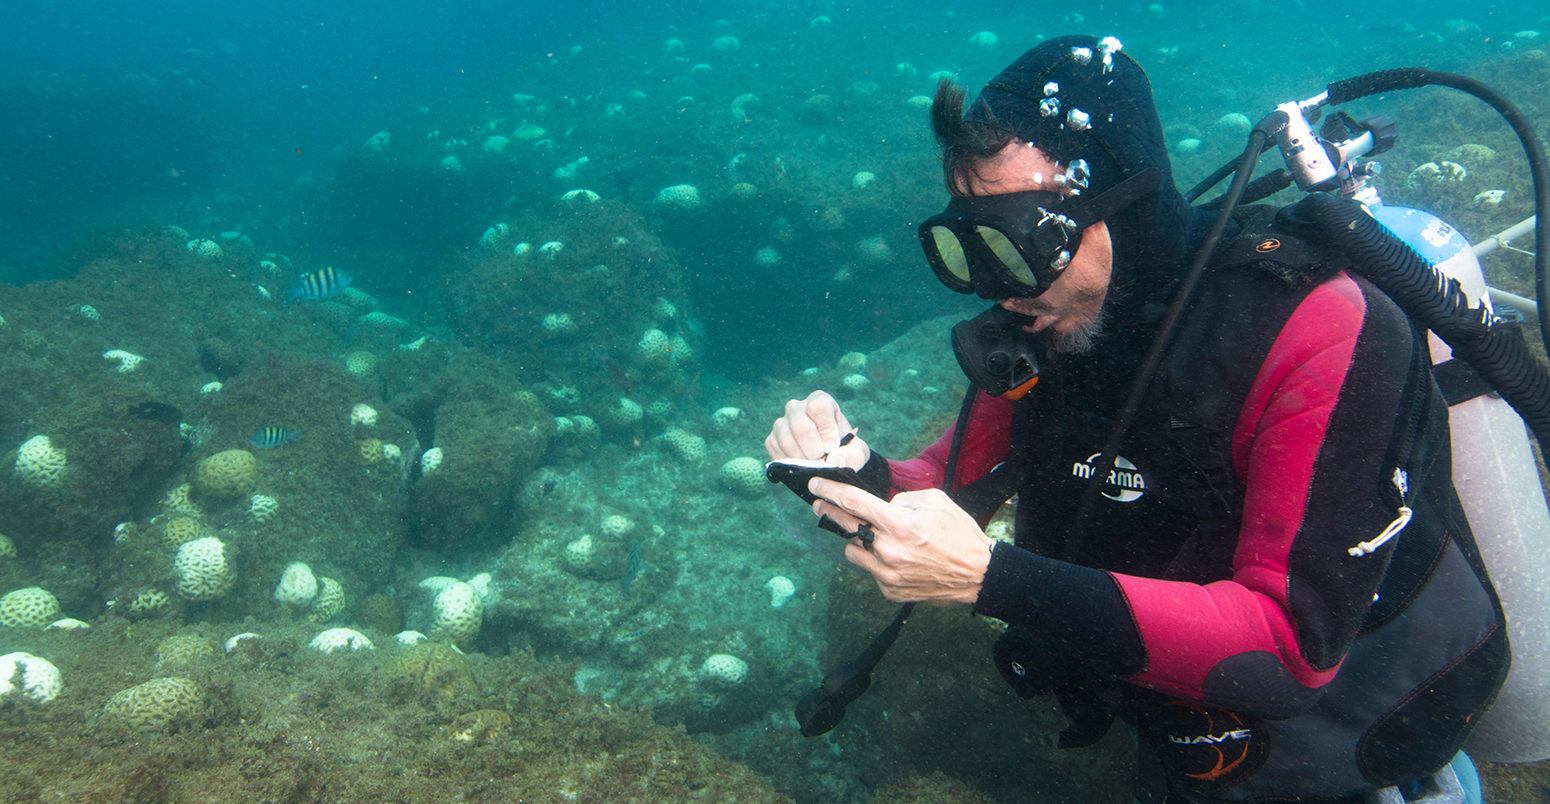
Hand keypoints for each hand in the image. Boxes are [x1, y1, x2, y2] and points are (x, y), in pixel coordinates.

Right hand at [766, 390, 869, 469]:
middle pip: (800, 425)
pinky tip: (802, 464)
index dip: (826, 429)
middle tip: (822, 460)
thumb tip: (834, 461)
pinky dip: (790, 464)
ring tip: (814, 464)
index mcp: (819, 400)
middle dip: (813, 449)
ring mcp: (781, 423)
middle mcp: (796, 407)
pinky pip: (777, 452)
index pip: (818, 407)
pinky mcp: (772, 439)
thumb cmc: (845, 450)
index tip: (832, 448)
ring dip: (803, 459)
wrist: (831, 460)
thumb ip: (851, 455)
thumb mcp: (857, 452)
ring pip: (787, 441)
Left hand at [809, 480, 993, 605]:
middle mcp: (888, 550)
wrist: (979, 575)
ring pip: (853, 551)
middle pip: (845, 526)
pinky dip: (876, 561)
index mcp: (899, 524)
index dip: (830, 490)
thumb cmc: (960, 534)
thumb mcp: (937, 501)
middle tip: (820, 504)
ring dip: (858, 540)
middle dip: (829, 511)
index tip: (815, 484)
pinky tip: (895, 558)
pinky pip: (870, 570)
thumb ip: (903, 500)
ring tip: (874, 536)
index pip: (854, 502)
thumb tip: (883, 506)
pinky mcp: (889, 590)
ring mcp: (887, 574)